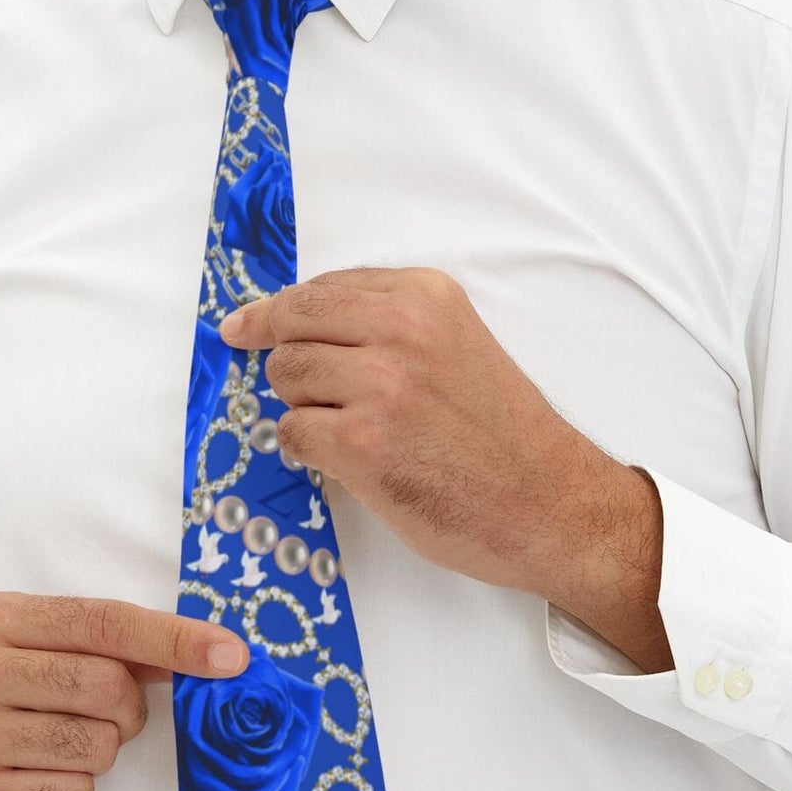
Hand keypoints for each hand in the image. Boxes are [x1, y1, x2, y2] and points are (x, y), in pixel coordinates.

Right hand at [0, 594, 249, 790]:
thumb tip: (215, 655)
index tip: (232, 657)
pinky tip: (44, 775)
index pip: (104, 622)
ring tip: (68, 743)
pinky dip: (78, 789)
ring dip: (104, 749)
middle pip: (106, 686)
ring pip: (97, 746)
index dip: (174, 639)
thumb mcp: (48, 646)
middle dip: (130, 707)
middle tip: (112, 713)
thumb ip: (117, 643)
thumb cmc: (15, 690)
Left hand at [217, 267, 614, 594]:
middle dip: (279, 354)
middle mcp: (401, 331)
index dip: (278, 310)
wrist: (545, 501)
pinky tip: (347, 460)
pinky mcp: (362, 445)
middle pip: (292, 326)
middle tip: (283, 379)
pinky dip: (307, 449)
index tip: (246, 324)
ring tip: (348, 429)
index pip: (323, 289)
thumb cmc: (502, 434)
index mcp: (425, 296)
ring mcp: (379, 387)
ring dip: (301, 406)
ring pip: (286, 378)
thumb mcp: (457, 345)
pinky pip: (293, 434)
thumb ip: (390, 326)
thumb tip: (301, 327)